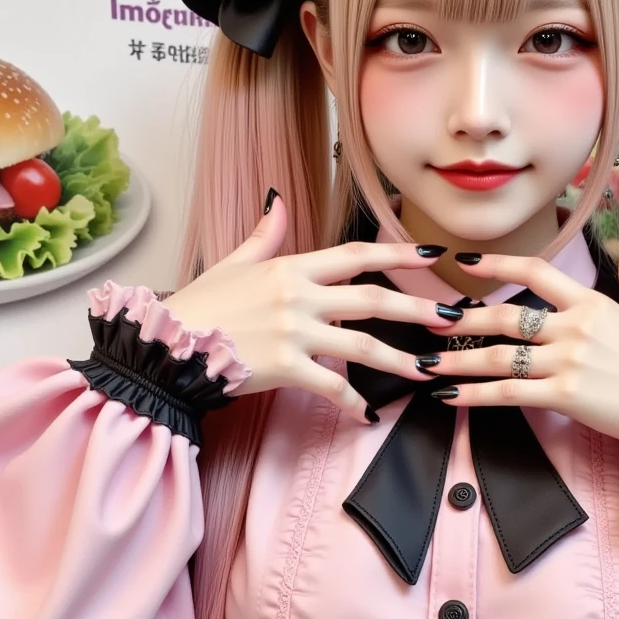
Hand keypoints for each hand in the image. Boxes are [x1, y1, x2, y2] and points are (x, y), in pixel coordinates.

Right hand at [160, 191, 462, 425]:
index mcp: (290, 267)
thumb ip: (265, 235)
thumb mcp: (232, 263)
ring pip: (363, 345)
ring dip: (402, 360)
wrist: (166, 346)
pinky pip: (332, 387)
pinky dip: (354, 404)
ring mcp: (294, 332)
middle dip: (418, 308)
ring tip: (430, 371)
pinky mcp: (285, 368)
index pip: (355, 255)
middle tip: (452, 319)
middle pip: (374, 298)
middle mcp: (298, 296)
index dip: (398, 253)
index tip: (432, 255)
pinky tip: (369, 416)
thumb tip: (280, 202)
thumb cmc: (198, 306)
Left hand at [423, 229, 618, 463]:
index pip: (536, 272)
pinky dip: (474, 395)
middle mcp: (575, 327)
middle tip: (432, 321)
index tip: (466, 264)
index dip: (498, 265)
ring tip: (426, 363)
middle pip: (506, 316)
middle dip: (464, 319)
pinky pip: (509, 394)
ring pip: (500, 356)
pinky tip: (448, 396)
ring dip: (457, 360)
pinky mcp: (566, 397)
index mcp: (592, 303)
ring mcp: (569, 362)